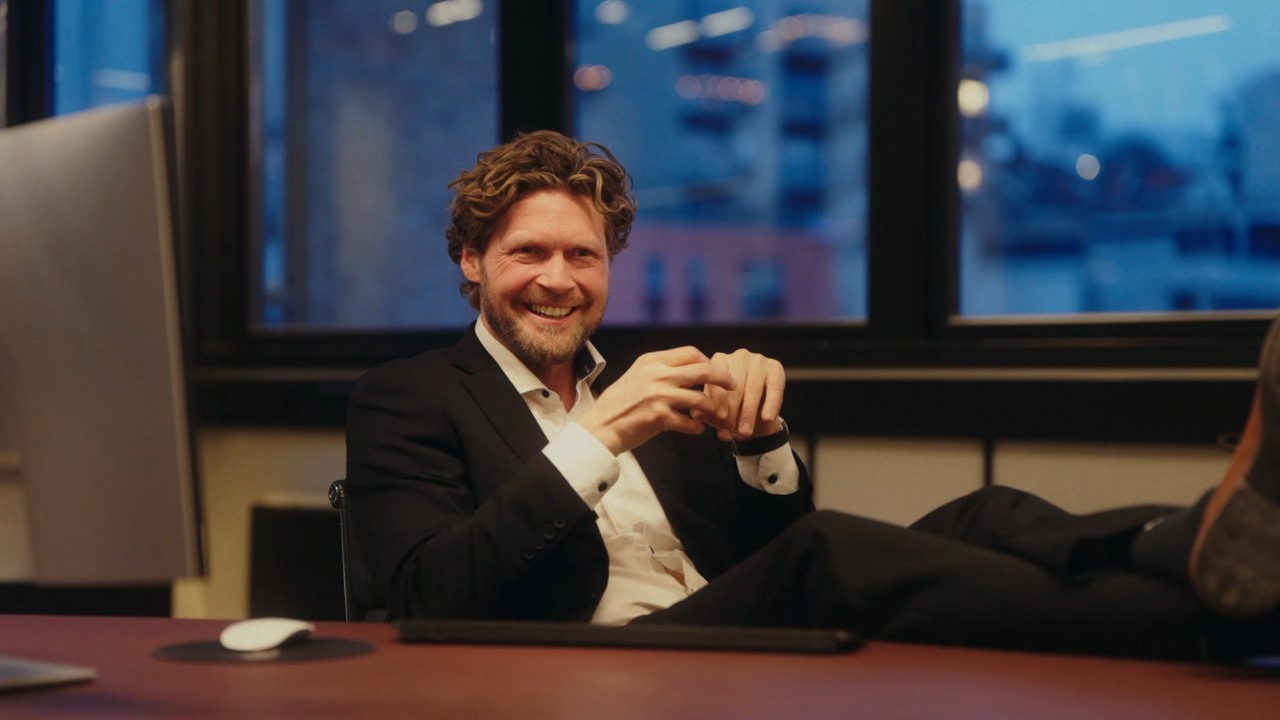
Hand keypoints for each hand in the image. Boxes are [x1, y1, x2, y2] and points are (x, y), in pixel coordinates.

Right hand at [577, 346, 736, 454]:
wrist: (599, 426)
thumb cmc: (618, 404)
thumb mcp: (636, 376)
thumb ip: (660, 371)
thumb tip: (688, 371)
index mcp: (651, 361)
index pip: (691, 352)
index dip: (708, 361)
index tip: (715, 371)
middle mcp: (656, 374)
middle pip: (703, 370)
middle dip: (723, 378)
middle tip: (733, 386)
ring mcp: (658, 395)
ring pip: (701, 398)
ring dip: (712, 409)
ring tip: (715, 416)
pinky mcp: (659, 417)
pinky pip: (690, 422)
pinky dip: (696, 427)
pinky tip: (696, 429)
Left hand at [695, 349, 785, 442]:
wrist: (757, 415)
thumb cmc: (732, 409)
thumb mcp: (717, 411)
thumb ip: (706, 412)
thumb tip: (698, 415)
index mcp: (718, 361)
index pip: (716, 382)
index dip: (717, 402)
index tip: (719, 420)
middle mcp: (738, 356)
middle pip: (735, 386)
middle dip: (733, 412)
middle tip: (731, 431)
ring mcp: (758, 360)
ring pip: (753, 388)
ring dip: (749, 412)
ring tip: (745, 432)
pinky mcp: (776, 367)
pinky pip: (774, 388)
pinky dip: (771, 405)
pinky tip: (766, 418)